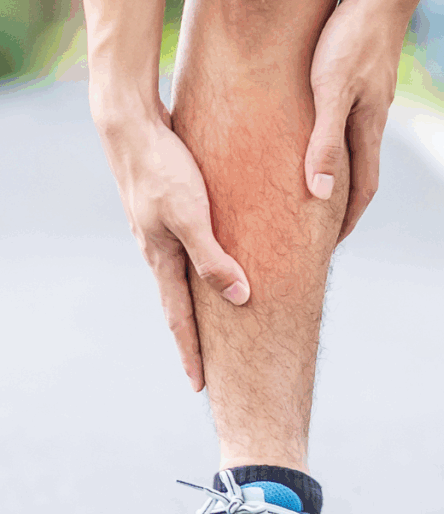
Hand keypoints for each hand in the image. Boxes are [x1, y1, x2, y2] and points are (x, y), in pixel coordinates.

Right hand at [95, 101, 249, 390]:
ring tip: (219, 326)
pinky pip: (193, 249)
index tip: (201, 388)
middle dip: (197, 338)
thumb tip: (240, 299)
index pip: (180, 320)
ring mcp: (163, 232)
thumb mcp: (191, 216)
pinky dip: (206, 269)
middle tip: (212, 368)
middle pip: (182, 305)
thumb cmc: (164, 168)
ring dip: (202, 305)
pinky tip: (218, 265)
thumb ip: (213, 258)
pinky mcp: (172, 210)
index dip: (191, 354)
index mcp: (162, 260)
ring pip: (187, 278)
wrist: (131, 125)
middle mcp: (160, 252)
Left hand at [306, 0, 427, 240]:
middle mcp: (372, 120)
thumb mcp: (330, 90)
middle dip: (342, 207)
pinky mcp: (360, 80)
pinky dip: (332, 142)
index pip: (361, 191)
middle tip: (318, 230)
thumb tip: (319, 193)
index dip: (346, 221)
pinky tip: (315, 134)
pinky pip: (346, 123)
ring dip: (338, 174)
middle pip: (360, 176)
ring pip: (353, 149)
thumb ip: (323, 141)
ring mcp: (369, 100)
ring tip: (313, 190)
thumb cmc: (351, 38)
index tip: (329, 247)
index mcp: (368, 130)